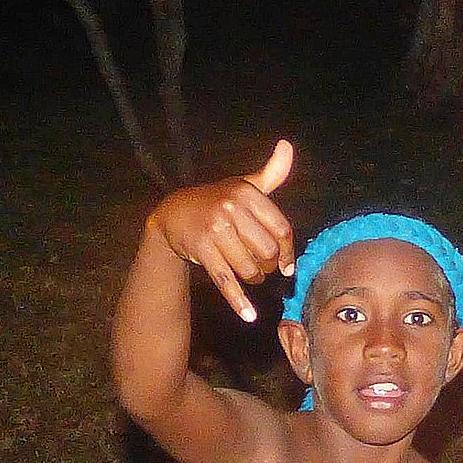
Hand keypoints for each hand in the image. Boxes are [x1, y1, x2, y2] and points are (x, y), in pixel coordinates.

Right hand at [147, 139, 295, 322]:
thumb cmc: (218, 201)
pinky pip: (227, 281)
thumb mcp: (244, 185)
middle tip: (262, 266)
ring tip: (251, 273)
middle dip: (269, 266)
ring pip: (250, 269)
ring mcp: (214, 231)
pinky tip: (250, 315)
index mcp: (245, 193)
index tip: (288, 264)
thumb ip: (271, 173)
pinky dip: (239, 301)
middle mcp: (229, 209)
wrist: (173, 213)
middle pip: (268, 252)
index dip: (289, 251)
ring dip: (255, 278)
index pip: (282, 230)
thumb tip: (288, 146)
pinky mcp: (201, 252)